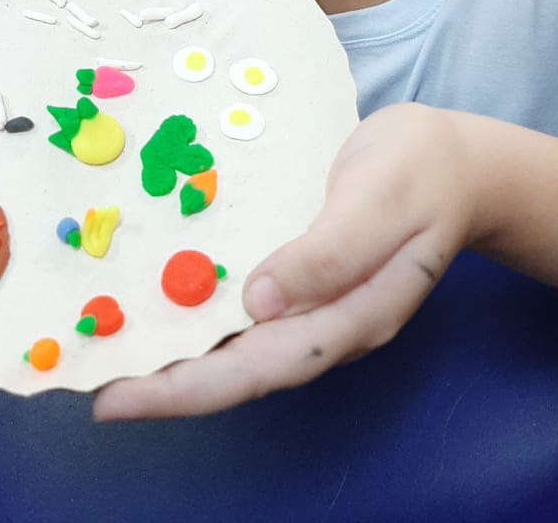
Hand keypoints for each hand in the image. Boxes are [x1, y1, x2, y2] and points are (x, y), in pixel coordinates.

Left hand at [92, 104, 475, 419]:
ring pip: (244, 348)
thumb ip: (331, 251)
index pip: (263, 365)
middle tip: (96, 388)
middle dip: (170, 384)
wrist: (461, 160)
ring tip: (116, 359)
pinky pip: (250, 314)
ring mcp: (323, 306)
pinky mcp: (311, 279)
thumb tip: (259, 301)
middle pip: (244, 370)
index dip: (189, 386)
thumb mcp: (382, 198)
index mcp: (355, 314)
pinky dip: (205, 320)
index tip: (121, 397)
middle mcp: (332, 323)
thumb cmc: (423, 170)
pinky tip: (169, 311)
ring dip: (182, 359)